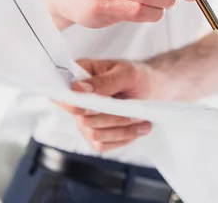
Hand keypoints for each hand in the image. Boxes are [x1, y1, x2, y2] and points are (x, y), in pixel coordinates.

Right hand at [55, 59, 171, 152]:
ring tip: (139, 119)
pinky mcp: (96, 135)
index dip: (72, 104)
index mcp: (80, 76)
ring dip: (121, 129)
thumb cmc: (140, 76)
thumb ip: (103, 82)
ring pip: (93, 134)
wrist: (156, 89)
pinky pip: (102, 145)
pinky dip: (123, 138)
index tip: (96, 105)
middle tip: (133, 111)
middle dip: (111, 117)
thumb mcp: (126, 73)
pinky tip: (138, 128)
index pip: (61, 94)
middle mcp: (78, 100)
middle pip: (82, 119)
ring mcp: (85, 119)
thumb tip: (76, 88)